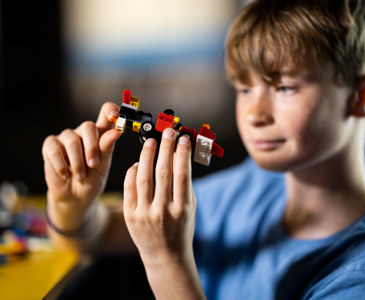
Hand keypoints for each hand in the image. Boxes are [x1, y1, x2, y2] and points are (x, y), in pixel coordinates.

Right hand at [42, 102, 120, 229]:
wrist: (75, 197)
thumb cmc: (92, 180)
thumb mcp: (103, 167)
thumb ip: (107, 149)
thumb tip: (115, 133)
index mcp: (101, 135)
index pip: (106, 114)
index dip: (111, 111)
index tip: (116, 114)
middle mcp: (84, 133)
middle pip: (88, 126)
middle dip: (92, 148)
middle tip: (93, 165)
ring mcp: (66, 138)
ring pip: (72, 140)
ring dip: (77, 162)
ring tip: (80, 176)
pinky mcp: (50, 146)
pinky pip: (54, 149)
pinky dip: (61, 164)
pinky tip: (66, 174)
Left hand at [123, 128, 195, 265]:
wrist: (165, 256)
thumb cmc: (181, 229)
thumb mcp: (190, 208)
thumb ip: (185, 185)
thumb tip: (179, 157)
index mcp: (182, 208)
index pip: (182, 173)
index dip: (182, 153)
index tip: (183, 138)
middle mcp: (163, 210)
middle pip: (163, 171)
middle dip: (166, 148)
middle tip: (168, 133)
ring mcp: (145, 213)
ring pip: (144, 176)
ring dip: (148, 155)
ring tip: (151, 142)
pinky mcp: (130, 216)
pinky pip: (130, 187)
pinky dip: (133, 172)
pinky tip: (139, 162)